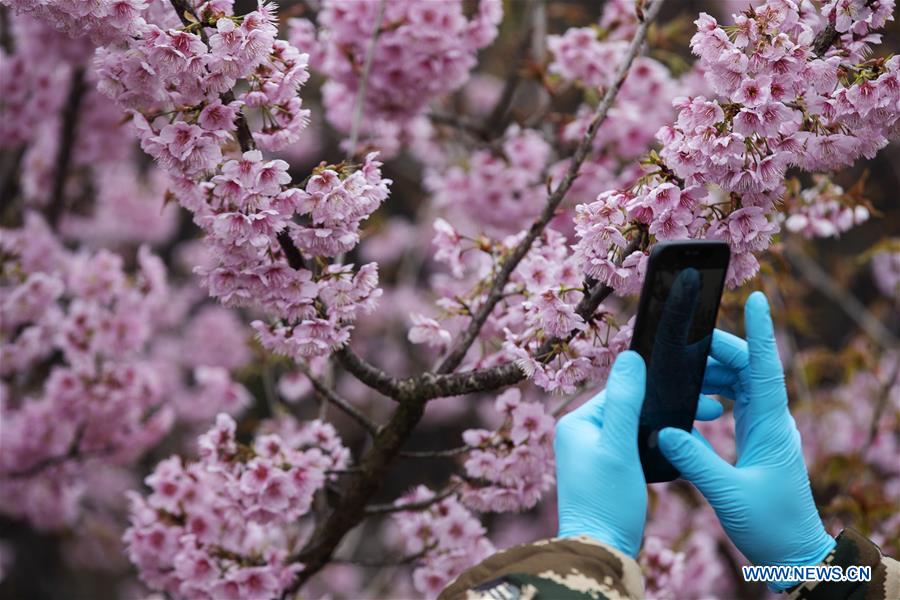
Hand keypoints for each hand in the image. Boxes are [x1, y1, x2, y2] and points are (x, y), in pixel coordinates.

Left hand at [555, 350, 724, 556]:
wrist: (602, 551)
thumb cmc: (608, 501)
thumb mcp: (619, 448)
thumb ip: (624, 402)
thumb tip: (630, 356)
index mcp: (577, 423)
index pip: (621, 389)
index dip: (658, 387)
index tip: (698, 387)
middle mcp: (581, 434)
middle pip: (631, 406)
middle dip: (668, 405)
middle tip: (711, 410)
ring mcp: (594, 453)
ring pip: (637, 426)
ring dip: (667, 424)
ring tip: (705, 423)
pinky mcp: (609, 470)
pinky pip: (637, 446)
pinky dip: (660, 444)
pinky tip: (685, 446)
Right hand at [657, 292, 834, 584]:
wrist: (792, 552)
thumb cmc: (769, 524)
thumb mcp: (728, 494)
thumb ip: (695, 461)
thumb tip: (666, 430)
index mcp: (771, 425)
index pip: (765, 368)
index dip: (760, 332)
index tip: (756, 299)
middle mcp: (771, 419)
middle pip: (748, 368)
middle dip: (720, 349)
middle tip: (686, 342)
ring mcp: (764, 428)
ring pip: (740, 383)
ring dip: (713, 371)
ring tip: (682, 369)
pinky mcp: (755, 439)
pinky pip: (735, 402)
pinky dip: (713, 392)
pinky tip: (691, 398)